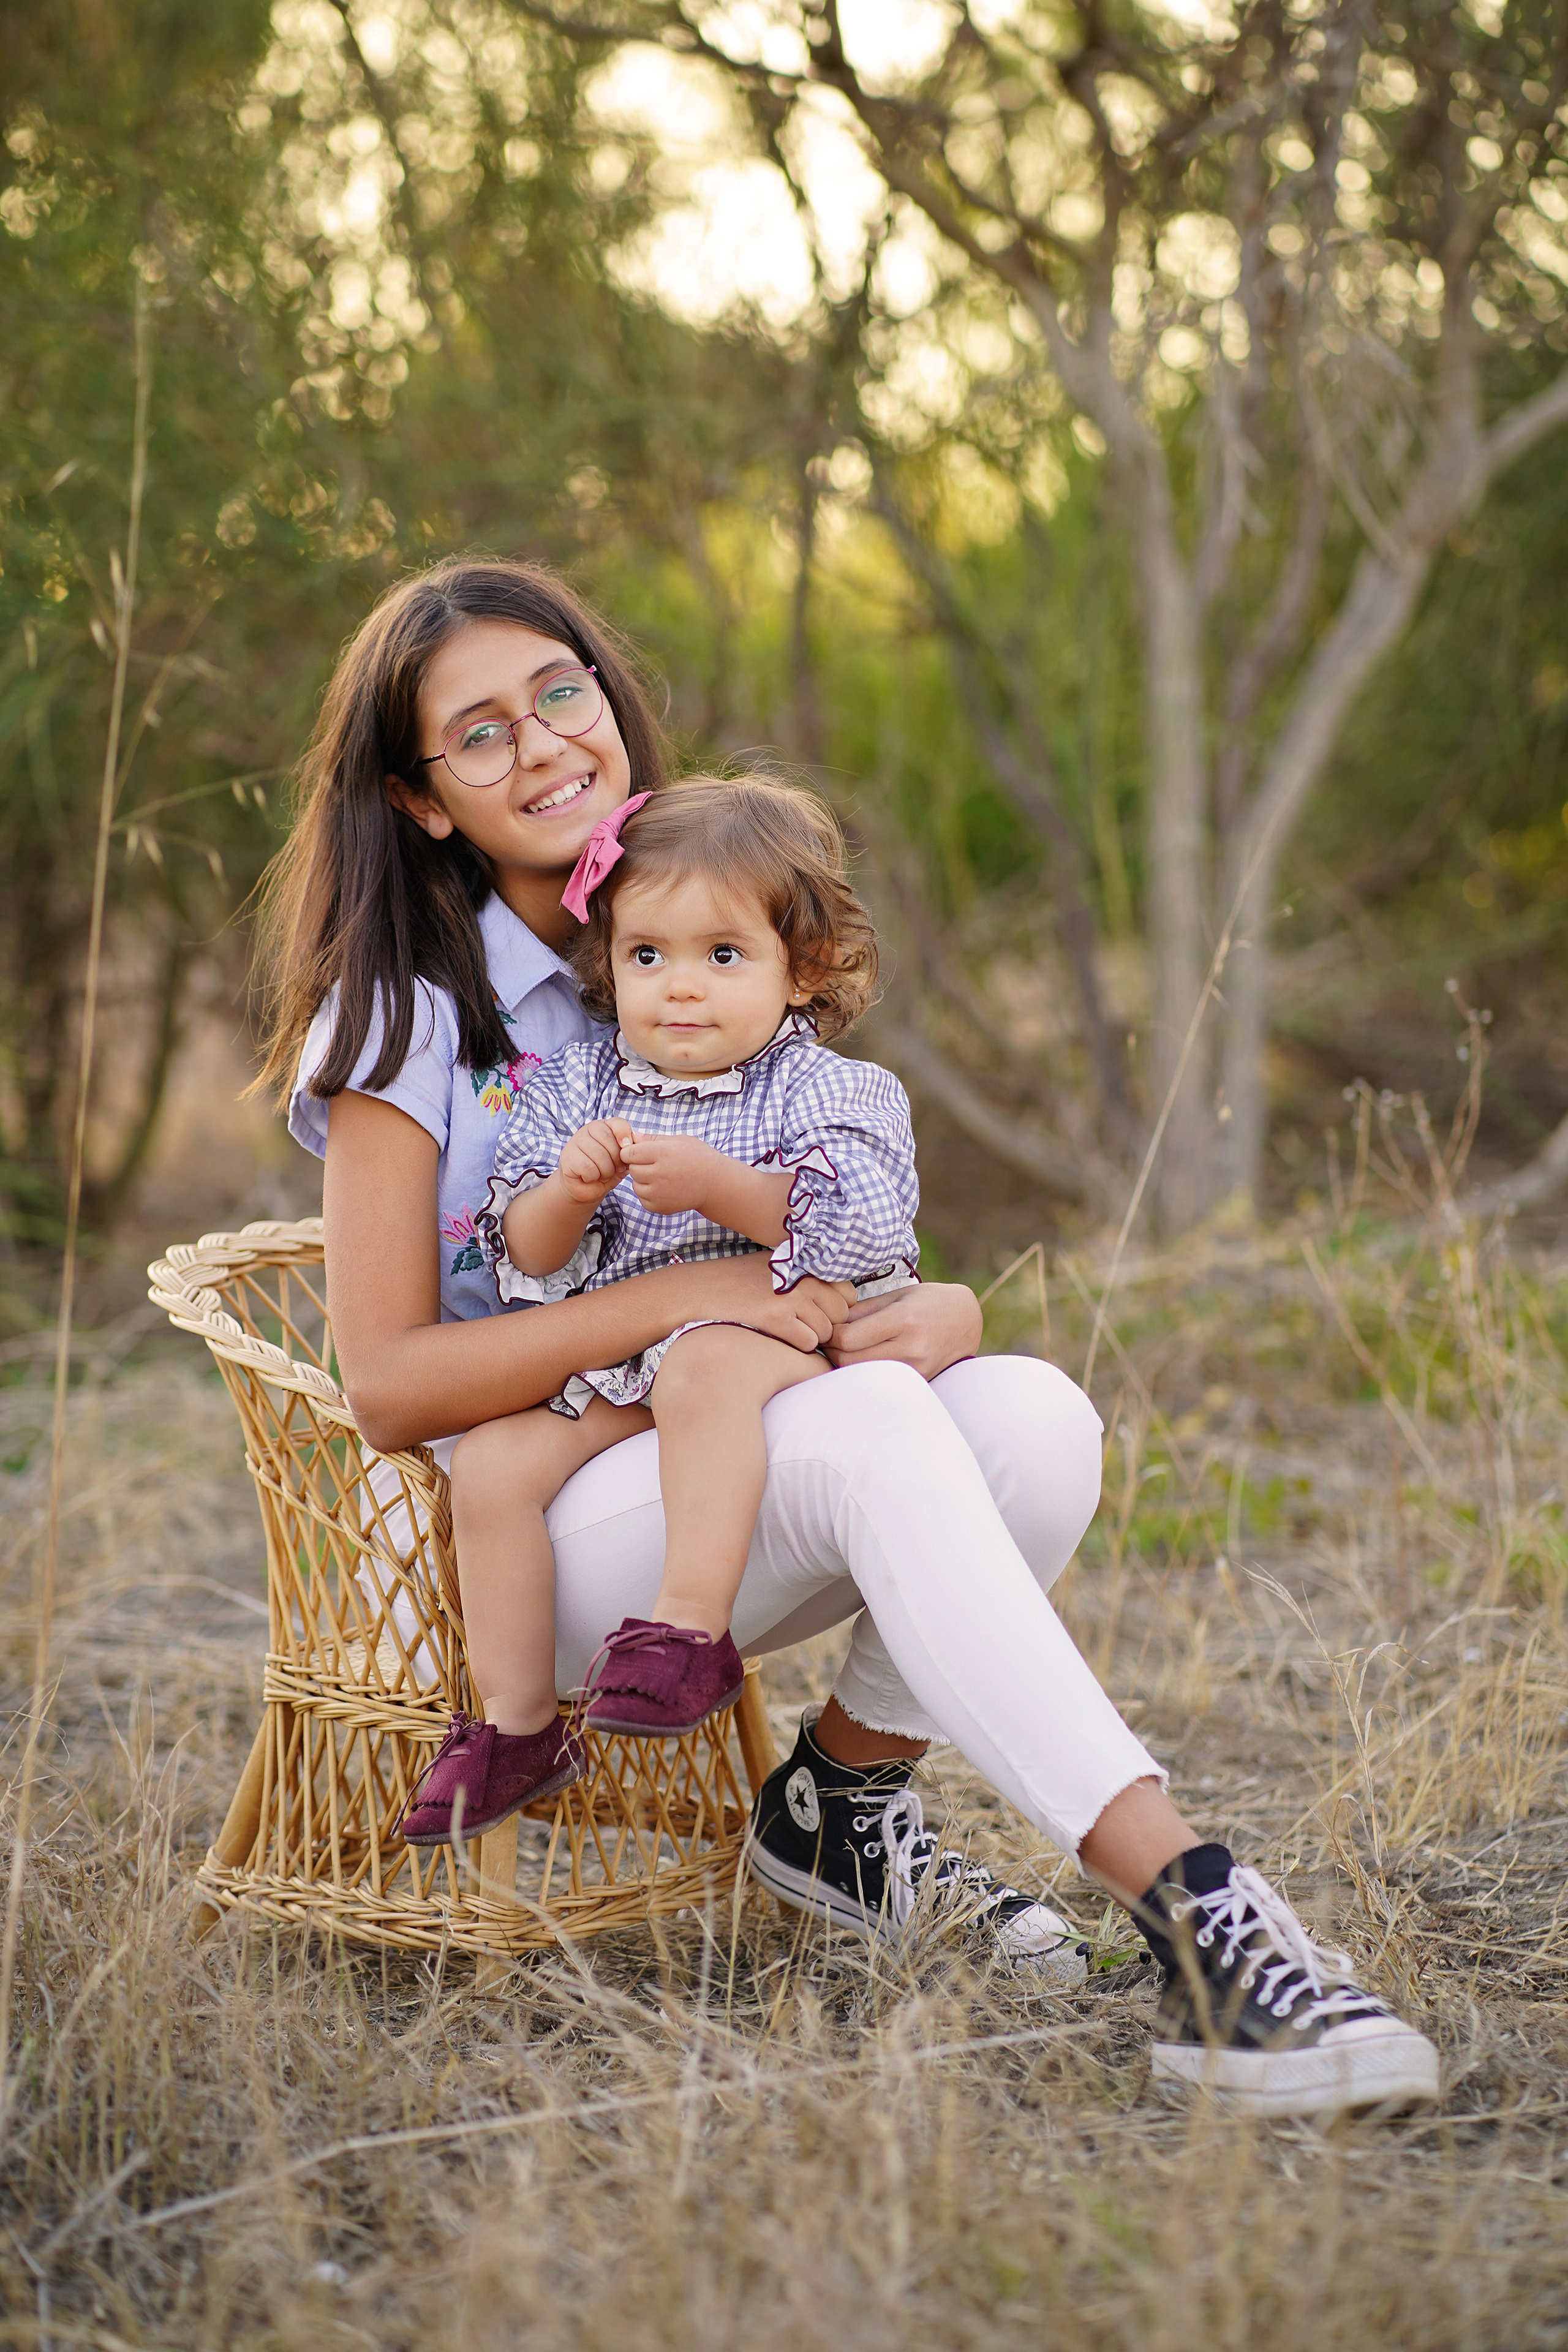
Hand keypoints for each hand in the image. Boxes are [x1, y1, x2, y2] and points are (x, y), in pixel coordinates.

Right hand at [558, 1118, 635, 1205]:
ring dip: (605, 1171)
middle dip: (616, 1159)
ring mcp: (575, 1142)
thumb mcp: (620, 1163)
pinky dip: (593, 1177)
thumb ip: (628, 1154)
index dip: (624, 1134)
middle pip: (608, 1138)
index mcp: (603, 1127)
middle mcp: (587, 1130)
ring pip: (599, 1154)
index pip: (616, 1122)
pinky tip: (589, 1177)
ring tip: (602, 1175)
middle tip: (615, 1170)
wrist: (583, 1189)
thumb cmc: (603, 1173)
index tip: (627, 1148)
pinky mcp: (568, 1157)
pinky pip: (588, 1167)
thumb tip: (632, 1146)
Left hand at [619, 1131, 725, 1217]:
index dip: (632, 1151)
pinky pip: (642, 1199)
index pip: (629, 1153)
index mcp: (663, 1153)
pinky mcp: (660, 1207)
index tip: (641, 1152)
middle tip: (655, 1164)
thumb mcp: (679, 1141)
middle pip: (632, 1169)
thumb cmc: (698, 1158)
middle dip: (639, 1166)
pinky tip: (663, 1188)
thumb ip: (653, 1139)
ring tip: (661, 1177)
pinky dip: (649, 1194)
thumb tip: (632, 1136)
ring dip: (643, 1181)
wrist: (715, 1184)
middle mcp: (659, 1174)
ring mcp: (659, 1193)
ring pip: (635, 1185)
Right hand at [739, 1272, 858, 1352]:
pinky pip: (809, 1343)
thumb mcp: (778, 1266)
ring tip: (786, 1329)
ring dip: (811, 1337)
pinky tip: (778, 1336)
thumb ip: (809, 1277)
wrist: (703, 1290)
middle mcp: (804, 1278)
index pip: (847, 1293)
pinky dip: (797, 1346)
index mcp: (807, 1265)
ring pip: (826, 1332)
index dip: (834, 1307)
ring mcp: (792, 1297)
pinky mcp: (777, 1318)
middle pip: (841, 1315)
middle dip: (826, 1324)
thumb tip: (842, 1298)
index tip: (816, 1312)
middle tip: (801, 1324)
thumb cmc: (741, 1282)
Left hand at [823, 1280, 981, 1378]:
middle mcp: (911, 1347)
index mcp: (903, 1319)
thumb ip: (862, 1310)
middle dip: (833, 1351)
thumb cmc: (928, 1302)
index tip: (829, 1327)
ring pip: (862, 1374)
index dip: (831, 1334)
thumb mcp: (897, 1295)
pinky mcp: (918, 1380)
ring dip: (847, 1363)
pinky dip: (866, 1370)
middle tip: (830, 1340)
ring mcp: (916, 1368)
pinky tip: (866, 1357)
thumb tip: (828, 1324)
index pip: (848, 1338)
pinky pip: (880, 1379)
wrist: (967, 1320)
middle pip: (850, 1361)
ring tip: (847, 1348)